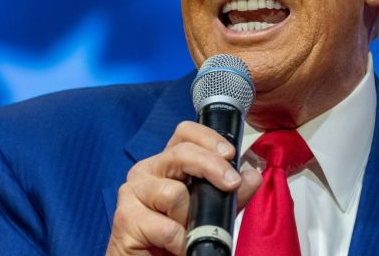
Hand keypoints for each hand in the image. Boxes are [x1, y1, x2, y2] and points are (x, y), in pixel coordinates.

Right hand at [106, 121, 261, 254]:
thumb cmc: (176, 237)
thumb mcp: (211, 213)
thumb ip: (231, 195)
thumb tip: (252, 176)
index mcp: (167, 164)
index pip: (184, 133)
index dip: (208, 138)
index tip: (230, 154)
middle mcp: (147, 171)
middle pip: (181, 153)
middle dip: (212, 167)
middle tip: (231, 184)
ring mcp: (132, 193)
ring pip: (174, 193)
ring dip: (191, 218)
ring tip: (190, 232)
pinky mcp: (126, 219)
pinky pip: (166, 227)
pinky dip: (181, 241)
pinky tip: (180, 247)